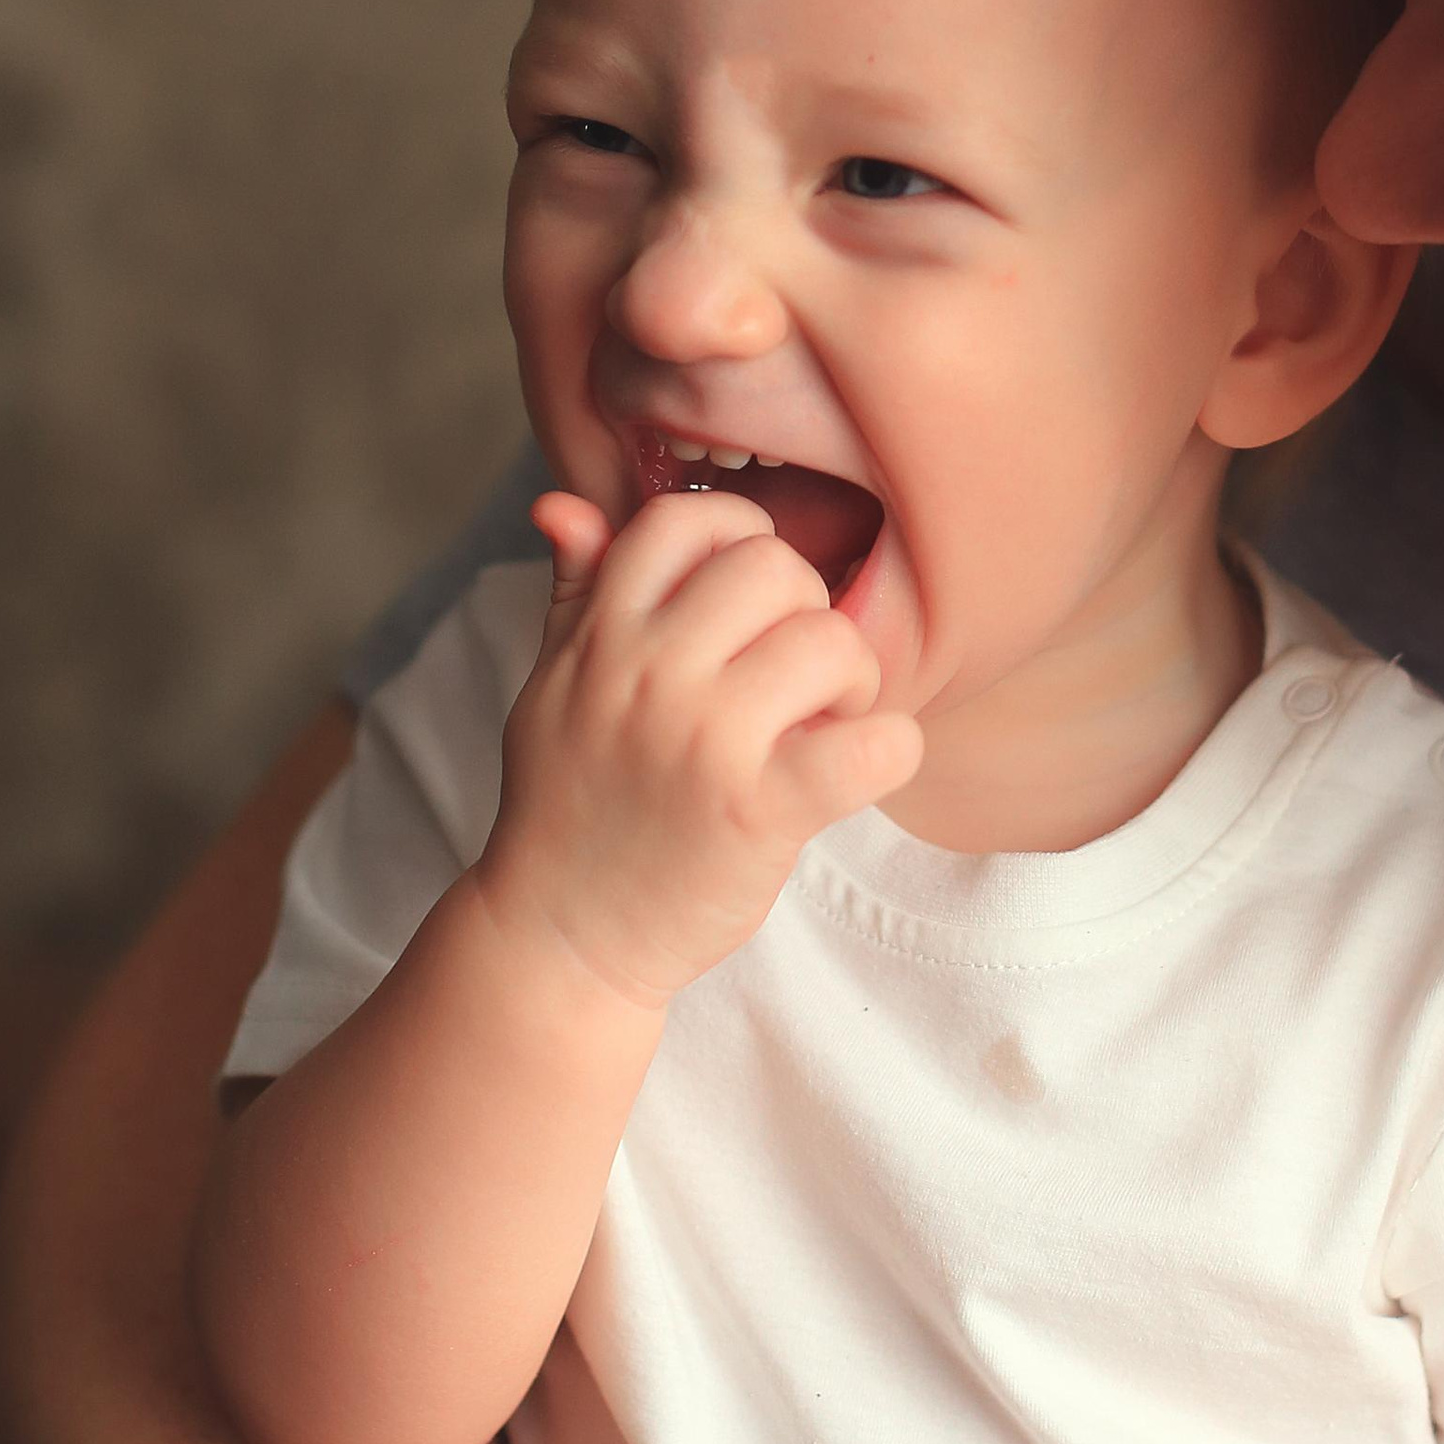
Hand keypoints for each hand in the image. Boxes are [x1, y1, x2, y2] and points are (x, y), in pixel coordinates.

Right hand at [476, 489, 921, 1010]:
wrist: (561, 938)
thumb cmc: (572, 806)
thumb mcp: (553, 689)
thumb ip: (573, 595)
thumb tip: (562, 504)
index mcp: (602, 635)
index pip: (688, 520)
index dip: (739, 543)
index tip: (750, 603)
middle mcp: (649, 673)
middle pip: (774, 566)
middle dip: (804, 611)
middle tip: (795, 675)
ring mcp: (705, 740)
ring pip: (832, 640)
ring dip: (851, 680)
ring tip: (823, 724)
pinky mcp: (759, 811)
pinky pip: (875, 744)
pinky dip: (890, 749)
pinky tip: (858, 767)